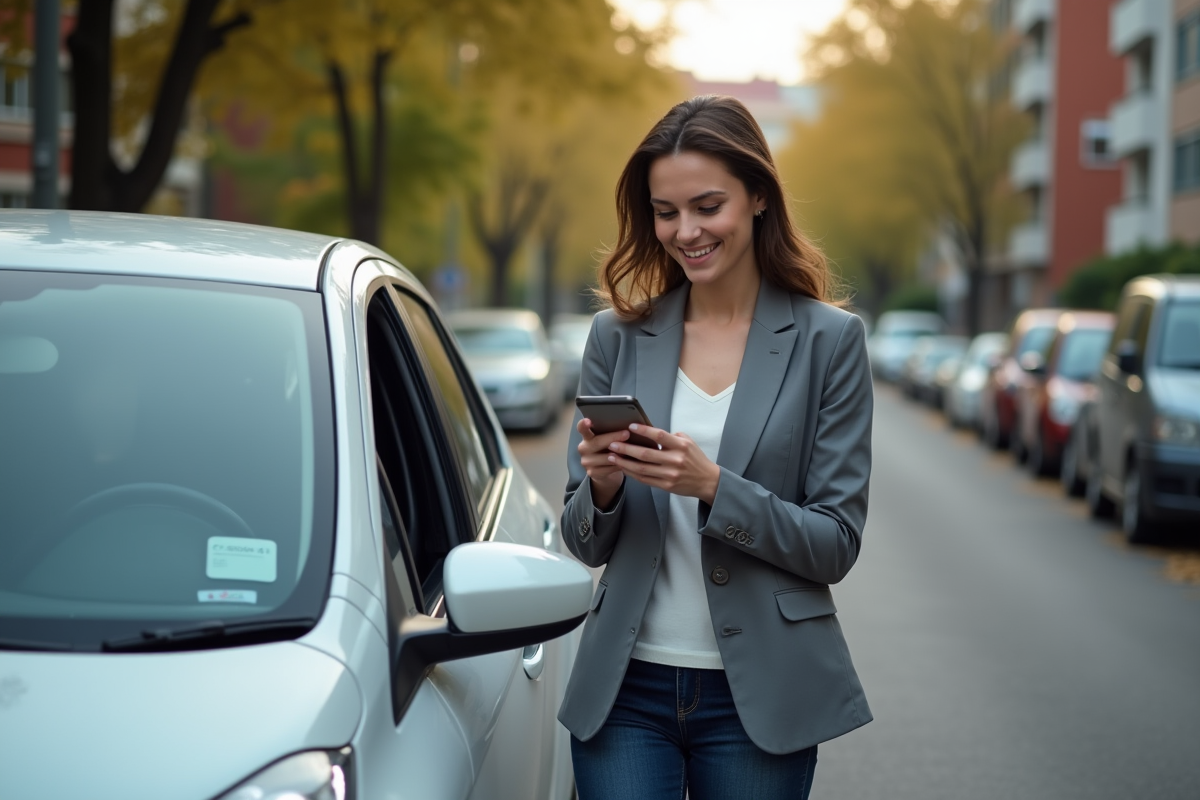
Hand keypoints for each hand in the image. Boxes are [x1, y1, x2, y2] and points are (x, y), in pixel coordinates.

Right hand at [577, 417, 627, 509]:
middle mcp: (583, 448)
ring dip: (619, 454)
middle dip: (613, 438)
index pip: (582, 428)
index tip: (588, 420)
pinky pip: (609, 468)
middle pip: (597, 442)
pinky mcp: (592, 473)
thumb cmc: (608, 449)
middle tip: (626, 434)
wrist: (604, 470)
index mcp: (586, 436)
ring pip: (605, 457)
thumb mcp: (607, 440)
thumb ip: (610, 433)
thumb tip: (627, 425)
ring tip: (630, 451)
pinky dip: (619, 465)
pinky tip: (627, 462)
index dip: (583, 425)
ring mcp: (586, 461)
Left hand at [605, 424, 720, 504]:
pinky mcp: (666, 486)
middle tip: (612, 443)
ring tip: (612, 456)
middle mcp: (675, 460)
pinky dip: (632, 473)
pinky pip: (645, 479)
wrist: (707, 481)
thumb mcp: (688, 442)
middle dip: (626, 448)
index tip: (630, 426)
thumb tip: (651, 432)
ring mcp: (670, 474)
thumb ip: (671, 437)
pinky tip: (623, 467)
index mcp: (681, 446)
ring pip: (642, 468)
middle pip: (646, 454)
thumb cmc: (696, 459)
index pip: (660, 436)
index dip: (644, 431)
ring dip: (625, 462)